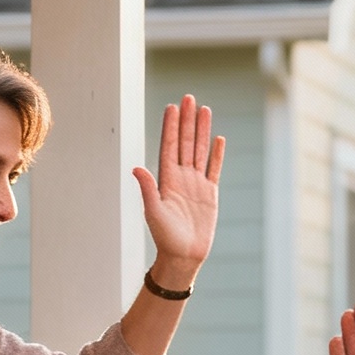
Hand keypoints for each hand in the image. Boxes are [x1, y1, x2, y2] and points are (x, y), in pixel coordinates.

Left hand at [132, 96, 226, 286]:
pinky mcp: (210, 194)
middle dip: (187, 120)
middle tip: (189, 98)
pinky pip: (214, 169)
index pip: (169, 146)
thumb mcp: (153, 212)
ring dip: (202, 131)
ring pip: (200, 151)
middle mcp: (181, 177)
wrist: (183, 256)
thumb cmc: (165, 237)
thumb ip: (148, 188)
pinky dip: (216, 155)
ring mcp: (196, 184)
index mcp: (166, 179)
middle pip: (185, 142)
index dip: (171, 127)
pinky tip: (218, 139)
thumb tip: (137, 168)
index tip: (172, 107)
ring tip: (205, 110)